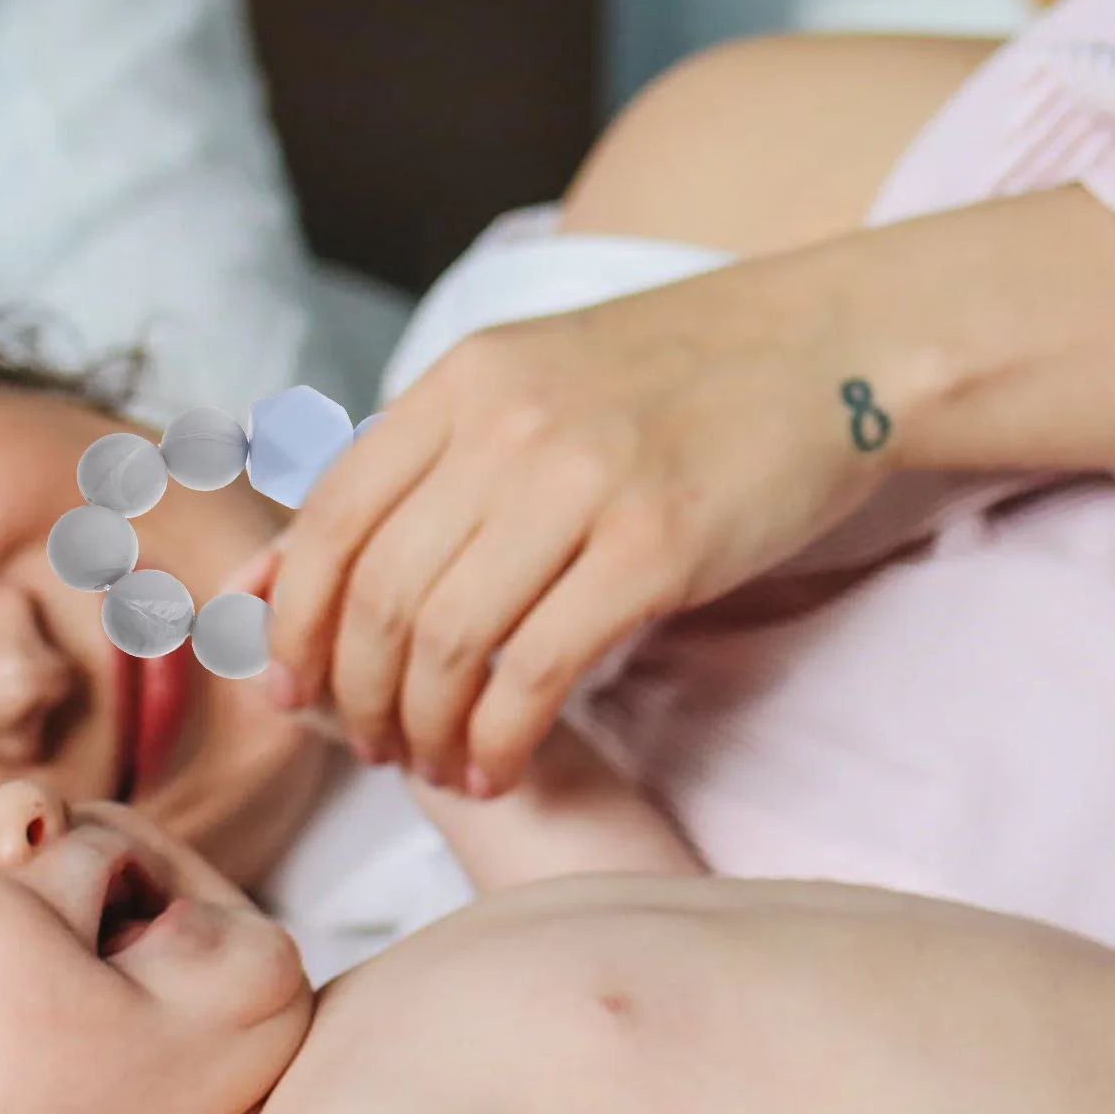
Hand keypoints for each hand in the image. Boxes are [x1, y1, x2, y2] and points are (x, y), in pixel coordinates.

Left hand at [260, 257, 899, 794]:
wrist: (828, 348)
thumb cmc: (668, 382)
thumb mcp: (523, 387)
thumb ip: (415, 469)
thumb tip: (287, 572)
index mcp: (461, 384)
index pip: (329, 517)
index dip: (293, 621)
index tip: (290, 689)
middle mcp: (505, 426)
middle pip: (378, 594)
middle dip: (356, 696)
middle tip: (372, 746)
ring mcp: (581, 482)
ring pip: (446, 641)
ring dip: (423, 728)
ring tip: (434, 764)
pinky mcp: (655, 545)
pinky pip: (537, 670)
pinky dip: (499, 738)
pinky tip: (497, 765)